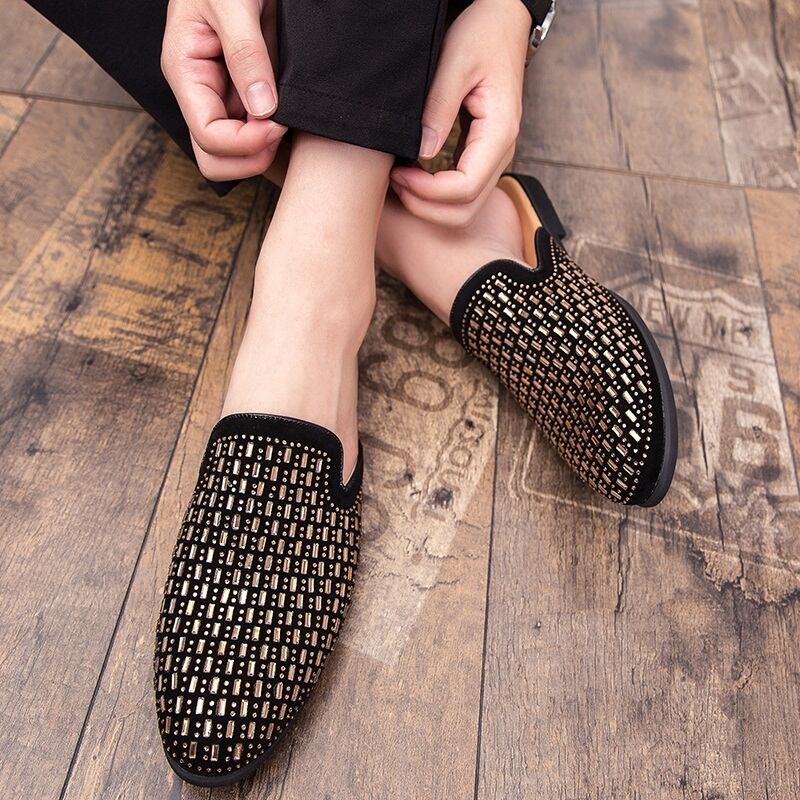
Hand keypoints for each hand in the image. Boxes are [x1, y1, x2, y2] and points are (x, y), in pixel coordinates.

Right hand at [161, 0, 286, 181]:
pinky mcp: (245, 96)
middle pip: (215, 159)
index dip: (245, 142)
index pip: (209, 137)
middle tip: (283, 133)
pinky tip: (295, 124)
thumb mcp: (232, 3)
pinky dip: (275, 140)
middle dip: (251, 158)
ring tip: (290, 126)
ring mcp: (223, 98)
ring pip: (236, 155)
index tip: (278, 124)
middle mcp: (201, 94)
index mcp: (186, 73)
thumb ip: (246, 53)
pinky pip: (256, 134)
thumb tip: (263, 109)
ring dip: (263, 153)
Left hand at [390, 0, 530, 226]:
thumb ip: (439, 108)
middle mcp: (503, 152)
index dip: (428, 191)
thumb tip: (422, 153)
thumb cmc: (481, 35)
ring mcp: (495, 157)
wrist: (502, 22)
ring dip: (431, 206)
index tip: (397, 173)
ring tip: (401, 182)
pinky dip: (437, 195)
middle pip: (466, 208)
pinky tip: (413, 176)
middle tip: (394, 182)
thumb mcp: (455, 63)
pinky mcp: (483, 155)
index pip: (465, 188)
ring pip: (465, 207)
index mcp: (500, 133)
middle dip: (426, 206)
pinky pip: (463, 193)